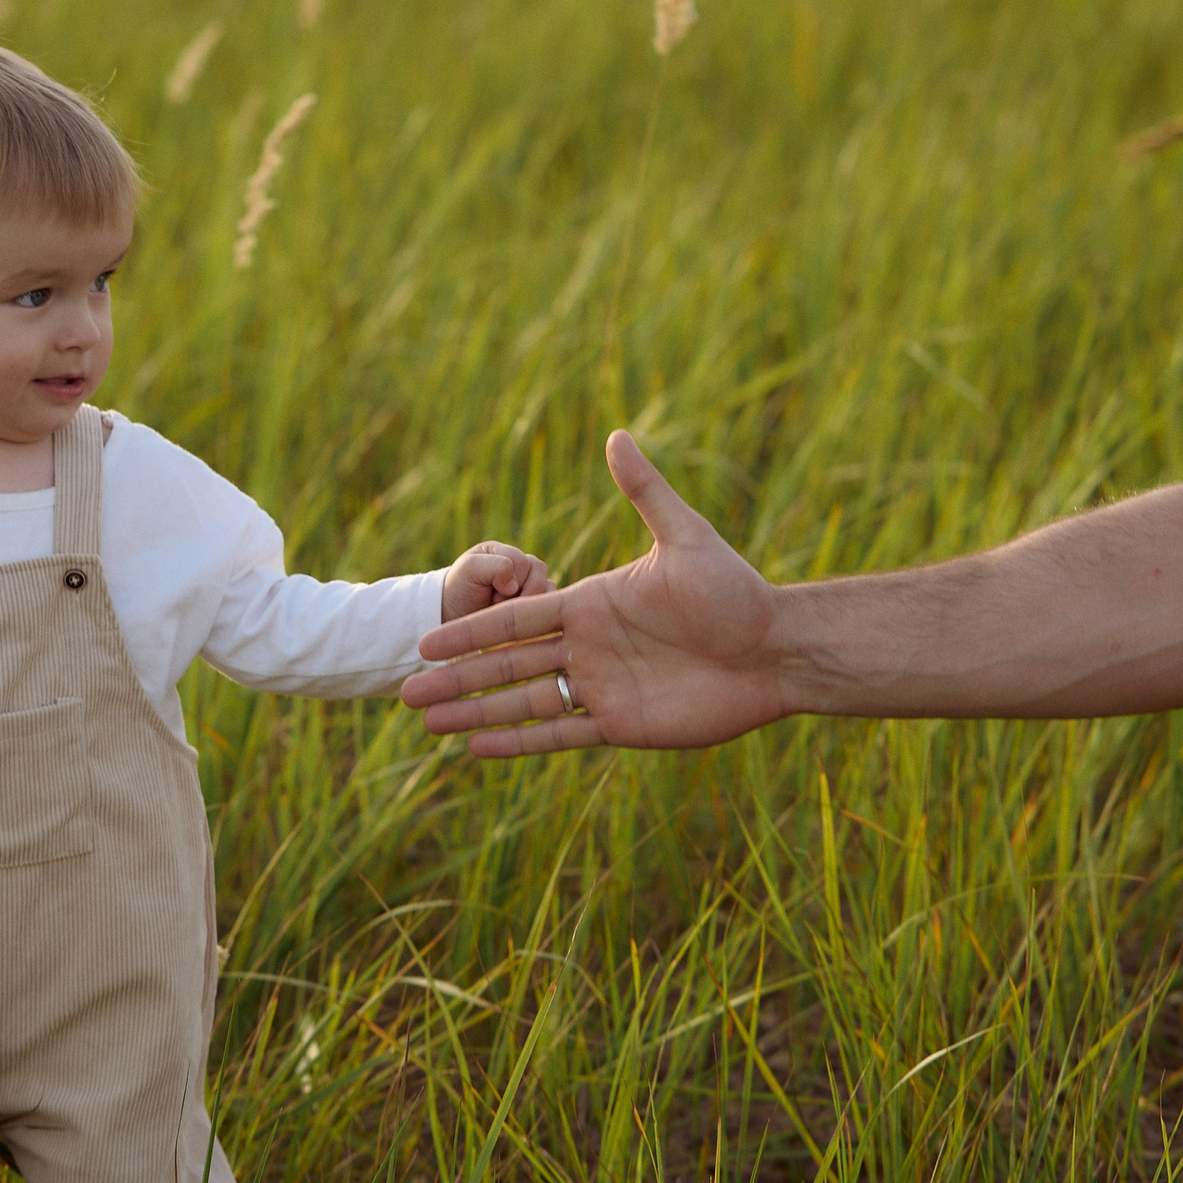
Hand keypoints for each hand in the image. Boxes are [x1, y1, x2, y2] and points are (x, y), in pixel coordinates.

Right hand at [400, 431, 785, 754]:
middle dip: (457, 677)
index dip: (471, 631)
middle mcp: (588, 647)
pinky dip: (519, 743)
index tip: (426, 639)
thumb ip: (645, 491)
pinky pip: (560, 736)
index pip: (517, 618)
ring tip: (427, 723)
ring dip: (475, 713)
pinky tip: (479, 748)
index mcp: (592, 604)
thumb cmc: (737, 591)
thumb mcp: (686, 537)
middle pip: (507, 664)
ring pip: (523, 703)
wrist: (776, 649)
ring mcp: (602, 687)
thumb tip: (617, 434)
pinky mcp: (622, 725)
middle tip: (406, 689)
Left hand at [440, 541, 553, 621]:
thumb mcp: (469, 569)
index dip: (507, 579)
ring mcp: (531, 581)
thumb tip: (517, 585)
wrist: (457, 618)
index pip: (521, 560)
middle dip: (520, 591)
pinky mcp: (538, 599)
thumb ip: (495, 566)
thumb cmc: (460, 591)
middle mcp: (521, 563)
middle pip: (538, 570)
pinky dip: (539, 610)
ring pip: (548, 585)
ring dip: (529, 601)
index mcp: (503, 551)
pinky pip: (551, 600)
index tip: (488, 591)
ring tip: (508, 611)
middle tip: (498, 602)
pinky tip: (521, 618)